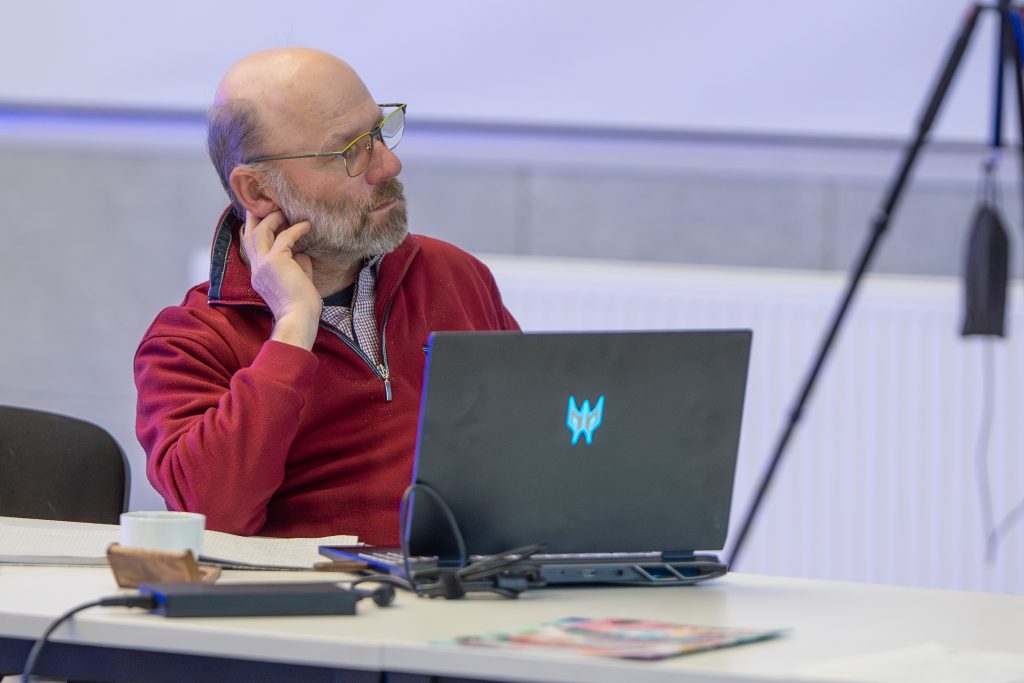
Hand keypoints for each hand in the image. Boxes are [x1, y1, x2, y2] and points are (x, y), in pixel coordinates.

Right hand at [241, 210, 320, 349]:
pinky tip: (307, 225)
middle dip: (254, 217)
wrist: (299, 318)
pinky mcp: (275, 262)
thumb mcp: (297, 279)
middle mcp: (256, 268)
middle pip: (248, 235)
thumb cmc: (301, 305)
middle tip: (264, 204)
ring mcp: (263, 264)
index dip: (254, 231)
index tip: (262, 218)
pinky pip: (285, 237)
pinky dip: (296, 229)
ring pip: (260, 231)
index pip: (251, 248)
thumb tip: (302, 251)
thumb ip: (297, 263)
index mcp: (258, 275)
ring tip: (285, 212)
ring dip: (273, 218)